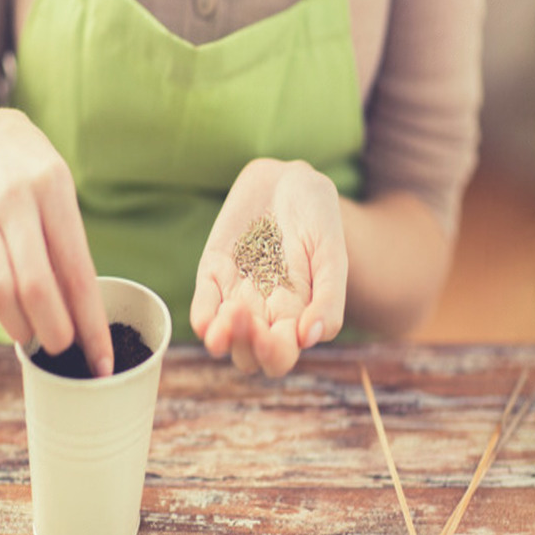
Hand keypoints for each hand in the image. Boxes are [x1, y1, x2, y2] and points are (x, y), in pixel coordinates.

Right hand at [0, 108, 113, 375]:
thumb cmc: (38, 179)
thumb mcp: (63, 199)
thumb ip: (67, 250)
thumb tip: (80, 319)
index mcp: (54, 193)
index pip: (78, 272)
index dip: (91, 324)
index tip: (103, 360)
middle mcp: (14, 204)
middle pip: (36, 287)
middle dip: (55, 331)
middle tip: (64, 348)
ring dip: (19, 327)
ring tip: (33, 335)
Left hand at [190, 158, 347, 376]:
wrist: (288, 178)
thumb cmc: (318, 216)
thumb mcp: (332, 253)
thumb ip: (328, 298)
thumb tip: (311, 338)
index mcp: (296, 314)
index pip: (281, 356)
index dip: (275, 355)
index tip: (274, 334)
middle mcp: (264, 312)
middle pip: (249, 356)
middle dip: (247, 347)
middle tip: (248, 317)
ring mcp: (235, 295)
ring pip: (223, 339)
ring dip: (223, 338)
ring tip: (228, 317)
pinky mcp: (213, 274)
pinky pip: (203, 308)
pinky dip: (203, 319)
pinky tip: (209, 318)